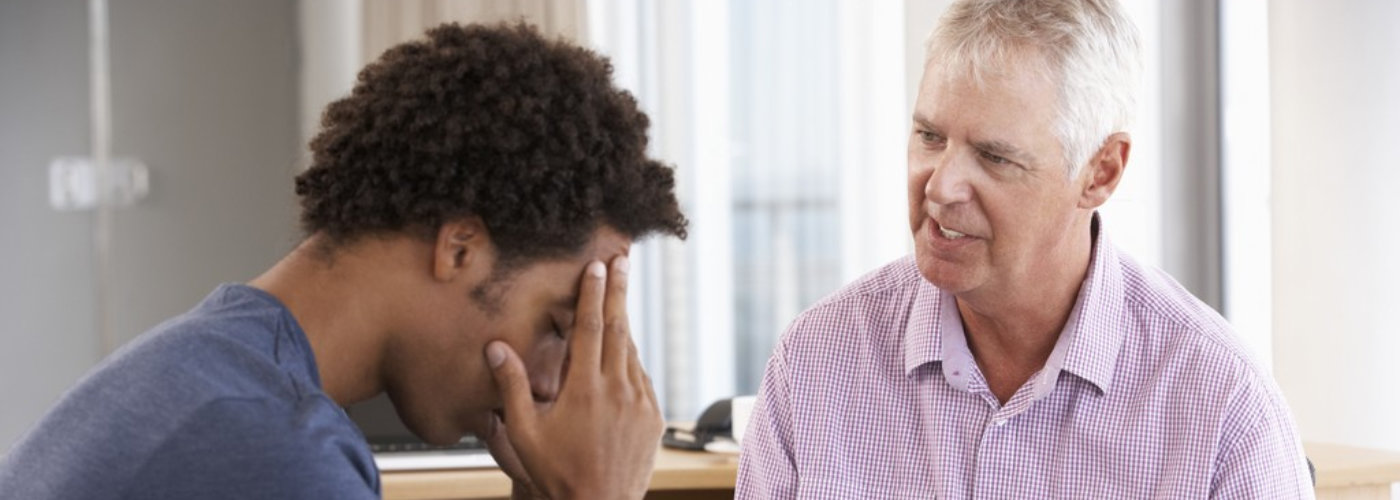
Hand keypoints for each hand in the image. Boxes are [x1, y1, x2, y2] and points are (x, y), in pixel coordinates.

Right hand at [484, 256, 662, 498]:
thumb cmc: (558, 474)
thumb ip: (512, 387)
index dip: (593, 294)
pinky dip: (630, 360)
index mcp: (585, 390)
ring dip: (624, 324)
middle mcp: (618, 390)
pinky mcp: (653, 417)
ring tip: (618, 301)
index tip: (598, 267)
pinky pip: (642, 378)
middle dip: (618, 292)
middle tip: (622, 261)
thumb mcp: (525, 433)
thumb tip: (496, 348)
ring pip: (632, 352)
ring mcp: (640, 403)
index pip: (590, 328)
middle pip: (618, 328)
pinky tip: (622, 354)